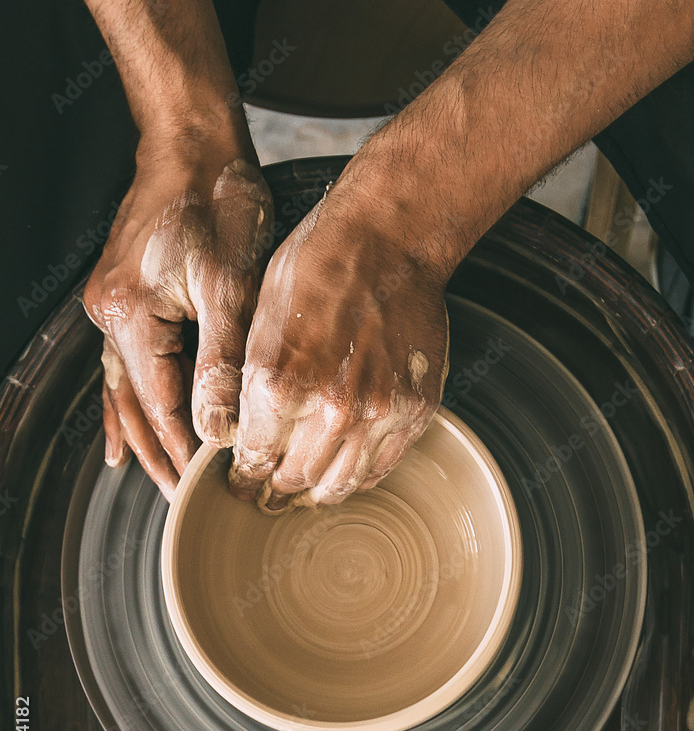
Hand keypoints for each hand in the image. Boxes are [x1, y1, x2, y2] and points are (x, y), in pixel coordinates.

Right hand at [83, 137, 273, 498]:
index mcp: (133, 318)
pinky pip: (124, 362)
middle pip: (132, 405)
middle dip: (156, 453)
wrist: (193, 145)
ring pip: (124, 388)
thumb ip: (221, 362)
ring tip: (146, 476)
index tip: (203, 486)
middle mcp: (111, 316)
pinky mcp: (125, 295)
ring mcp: (112, 305)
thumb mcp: (229, 285)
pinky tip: (126, 424)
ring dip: (139, 432)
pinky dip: (130, 398)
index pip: (159, 406)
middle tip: (175, 499)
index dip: (182, 450)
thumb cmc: (217, 203)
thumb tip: (219, 428)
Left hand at [229, 182, 449, 512]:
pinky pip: (382, 467)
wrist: (389, 240)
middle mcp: (329, 409)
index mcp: (278, 384)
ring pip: (339, 485)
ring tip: (307, 488)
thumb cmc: (318, 265)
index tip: (243, 480)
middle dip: (276, 488)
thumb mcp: (259, 321)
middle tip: (270, 490)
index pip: (253, 459)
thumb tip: (243, 432)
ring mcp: (378, 414)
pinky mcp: (414, 411)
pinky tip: (345, 466)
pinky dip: (359, 475)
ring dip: (317, 491)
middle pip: (294, 480)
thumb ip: (253, 387)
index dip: (243, 475)